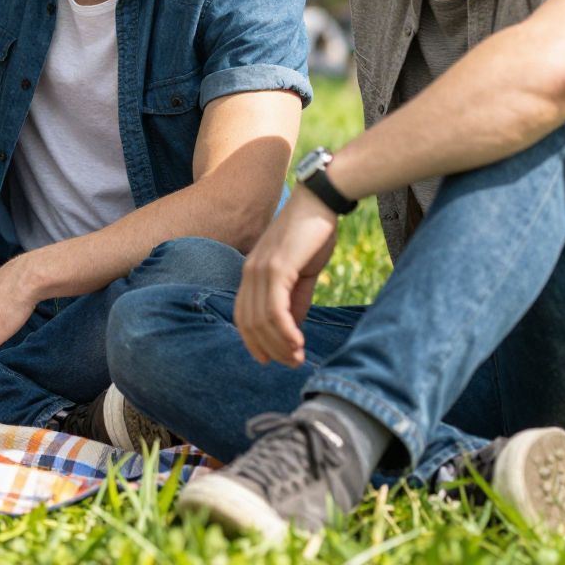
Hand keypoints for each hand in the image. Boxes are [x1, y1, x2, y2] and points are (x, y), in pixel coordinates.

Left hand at [234, 187, 340, 367]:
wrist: (320, 201)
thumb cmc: (313, 233)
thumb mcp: (303, 272)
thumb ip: (296, 298)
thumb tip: (294, 326)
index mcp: (252, 272)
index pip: (243, 315)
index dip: (254, 341)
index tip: (272, 359)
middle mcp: (250, 272)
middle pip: (249, 323)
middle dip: (269, 349)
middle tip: (292, 363)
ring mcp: (261, 270)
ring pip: (261, 320)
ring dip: (279, 345)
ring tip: (297, 358)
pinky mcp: (277, 268)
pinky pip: (275, 310)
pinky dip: (285, 331)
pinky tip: (298, 343)